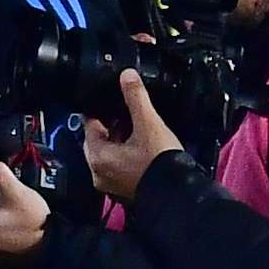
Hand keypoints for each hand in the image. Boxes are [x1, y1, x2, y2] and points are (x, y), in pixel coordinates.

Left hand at [80, 69, 187, 201]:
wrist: (178, 194)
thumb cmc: (160, 162)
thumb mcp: (148, 123)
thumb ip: (136, 97)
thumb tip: (127, 75)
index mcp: (97, 156)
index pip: (90, 125)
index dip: (99, 110)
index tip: (107, 100)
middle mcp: (98, 172)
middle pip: (98, 140)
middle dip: (110, 126)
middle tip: (124, 112)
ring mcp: (110, 184)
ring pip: (108, 154)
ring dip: (118, 141)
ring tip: (136, 127)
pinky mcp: (124, 190)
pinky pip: (118, 167)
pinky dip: (125, 155)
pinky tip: (141, 147)